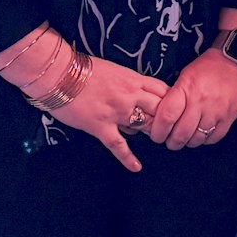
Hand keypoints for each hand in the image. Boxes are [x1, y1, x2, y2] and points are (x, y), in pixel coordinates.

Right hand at [44, 57, 169, 171]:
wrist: (60, 74)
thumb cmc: (84, 69)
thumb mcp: (115, 70)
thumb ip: (129, 82)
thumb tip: (139, 92)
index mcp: (133, 79)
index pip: (163, 91)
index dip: (172, 100)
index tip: (176, 108)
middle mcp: (130, 95)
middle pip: (160, 109)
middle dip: (168, 119)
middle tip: (171, 128)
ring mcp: (116, 112)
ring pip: (144, 125)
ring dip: (152, 133)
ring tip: (158, 140)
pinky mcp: (100, 126)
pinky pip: (118, 145)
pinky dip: (128, 158)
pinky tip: (136, 167)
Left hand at [148, 50, 236, 149]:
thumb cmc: (211, 65)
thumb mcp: (186, 75)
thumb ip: (175, 96)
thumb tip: (163, 116)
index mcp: (187, 89)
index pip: (166, 117)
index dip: (158, 131)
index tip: (157, 135)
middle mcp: (201, 101)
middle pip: (181, 134)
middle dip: (172, 142)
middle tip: (170, 140)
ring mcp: (217, 111)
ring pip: (197, 139)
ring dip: (188, 141)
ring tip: (186, 136)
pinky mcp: (229, 117)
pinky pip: (214, 138)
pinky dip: (205, 139)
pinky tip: (202, 133)